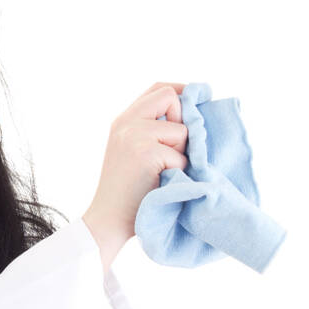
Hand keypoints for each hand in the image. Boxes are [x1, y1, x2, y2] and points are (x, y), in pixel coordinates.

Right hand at [83, 82, 189, 270]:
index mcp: (122, 121)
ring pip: (182, 131)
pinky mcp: (147, 153)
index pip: (158, 89)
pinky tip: (161, 183)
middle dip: (184, 121)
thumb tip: (194, 113)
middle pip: (171, 98)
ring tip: (162, 172)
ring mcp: (135, 136)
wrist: (108, 219)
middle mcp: (126, 123)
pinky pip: (182, 156)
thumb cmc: (128, 191)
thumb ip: (152, 129)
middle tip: (177, 148)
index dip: (182, 91)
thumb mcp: (132, 151)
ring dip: (182, 154)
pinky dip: (179, 172)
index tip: (201, 99)